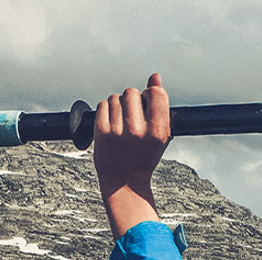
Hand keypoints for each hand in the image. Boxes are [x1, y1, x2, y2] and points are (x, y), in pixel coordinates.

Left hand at [93, 73, 170, 238]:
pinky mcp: (101, 132)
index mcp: (158, 132)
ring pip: (116, 97)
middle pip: (132, 92)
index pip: (156, 93)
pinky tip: (112, 123)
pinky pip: (103, 105)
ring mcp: (118, 132)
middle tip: (133, 115)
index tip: (148, 102)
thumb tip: (155, 76)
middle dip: (132, 99)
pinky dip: (106, 110)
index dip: (151, 93)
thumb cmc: (145, 155)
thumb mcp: (160, 134)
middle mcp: (138, 131)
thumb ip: (160, 105)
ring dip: (118, 105)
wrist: (124, 181)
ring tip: (122, 121)